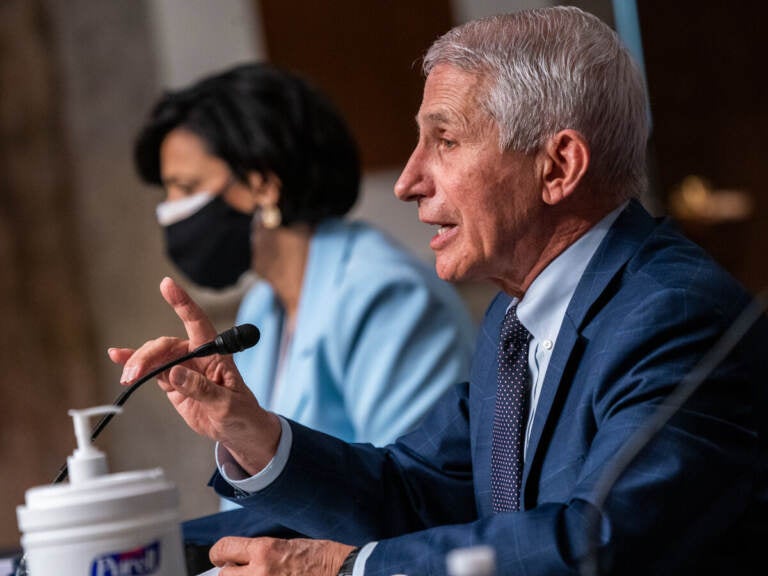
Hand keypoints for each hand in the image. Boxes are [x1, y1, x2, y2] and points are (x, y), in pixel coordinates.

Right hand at [107, 276, 280, 473]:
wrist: (237, 430)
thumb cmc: (241, 413)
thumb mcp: (227, 404)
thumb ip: (202, 389)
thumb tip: (175, 373)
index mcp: (215, 354)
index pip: (198, 322)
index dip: (183, 303)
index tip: (167, 284)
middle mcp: (197, 356)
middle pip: (167, 344)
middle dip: (148, 354)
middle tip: (135, 373)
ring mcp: (184, 368)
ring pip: (156, 357)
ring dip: (139, 364)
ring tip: (128, 378)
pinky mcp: (173, 382)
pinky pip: (152, 370)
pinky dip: (135, 365)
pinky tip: (118, 357)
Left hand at [210, 537, 354, 575]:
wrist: (341, 573)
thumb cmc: (319, 556)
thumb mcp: (285, 544)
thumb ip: (258, 552)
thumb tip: (238, 560)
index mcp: (265, 550)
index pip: (223, 549)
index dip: (220, 553)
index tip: (222, 557)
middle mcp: (260, 572)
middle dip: (231, 574)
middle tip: (243, 572)